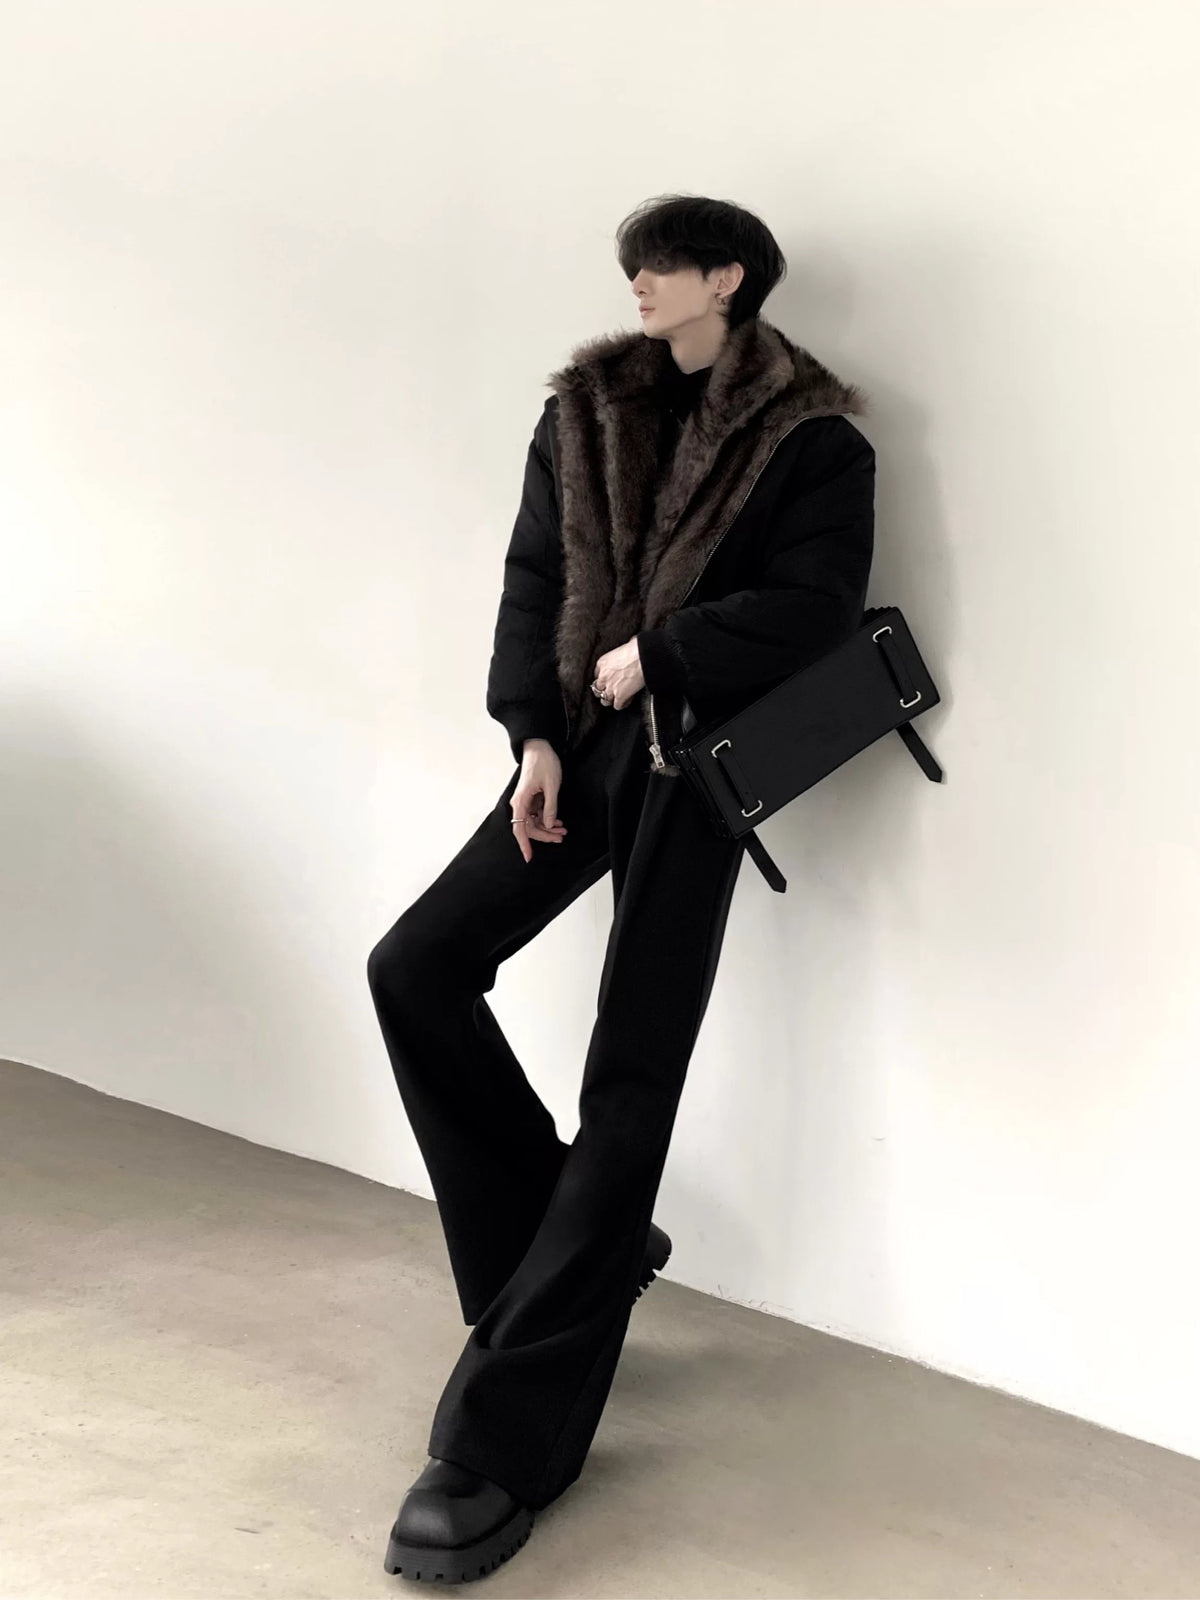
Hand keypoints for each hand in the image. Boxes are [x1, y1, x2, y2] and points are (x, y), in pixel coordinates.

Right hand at [511, 740, 567, 862]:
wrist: (540, 747)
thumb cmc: (544, 763)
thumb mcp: (551, 786)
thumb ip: (550, 807)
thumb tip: (548, 824)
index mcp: (521, 801)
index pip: (519, 828)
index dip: (524, 844)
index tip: (529, 857)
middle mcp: (520, 803)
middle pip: (529, 828)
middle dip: (544, 835)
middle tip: (560, 837)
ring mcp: (526, 801)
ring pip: (534, 822)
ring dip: (548, 828)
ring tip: (563, 830)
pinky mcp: (531, 798)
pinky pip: (537, 814)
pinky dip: (547, 819)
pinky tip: (558, 820)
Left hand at [591, 638, 644, 711]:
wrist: (643, 657)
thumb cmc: (637, 649)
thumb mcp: (623, 647)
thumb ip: (621, 654)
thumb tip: (628, 649)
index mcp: (602, 663)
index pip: (597, 675)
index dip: (605, 679)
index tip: (609, 680)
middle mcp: (603, 676)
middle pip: (598, 689)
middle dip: (604, 690)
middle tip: (611, 690)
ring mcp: (611, 687)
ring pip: (605, 700)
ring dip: (611, 700)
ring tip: (617, 699)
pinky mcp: (620, 696)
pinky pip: (617, 705)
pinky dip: (622, 704)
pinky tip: (626, 701)